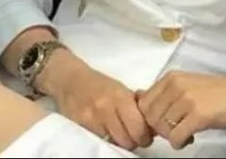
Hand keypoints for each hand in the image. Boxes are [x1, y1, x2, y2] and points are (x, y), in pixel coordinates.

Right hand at [38, 54, 153, 150]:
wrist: (69, 81)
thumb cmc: (99, 85)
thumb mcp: (121, 89)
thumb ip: (138, 105)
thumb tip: (155, 123)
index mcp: (119, 97)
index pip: (139, 128)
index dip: (145, 135)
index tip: (145, 134)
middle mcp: (105, 108)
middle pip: (128, 140)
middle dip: (134, 141)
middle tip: (133, 135)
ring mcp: (91, 120)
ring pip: (115, 144)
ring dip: (120, 142)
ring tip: (119, 133)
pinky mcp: (81, 127)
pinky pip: (101, 142)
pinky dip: (107, 140)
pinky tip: (107, 132)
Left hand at [137, 71, 225, 149]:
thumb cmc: (221, 93)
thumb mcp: (188, 85)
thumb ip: (166, 93)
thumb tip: (141, 101)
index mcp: (171, 77)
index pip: (143, 103)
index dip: (150, 118)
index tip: (162, 123)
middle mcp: (176, 85)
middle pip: (149, 117)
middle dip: (160, 129)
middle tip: (174, 131)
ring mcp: (187, 99)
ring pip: (161, 128)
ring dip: (171, 137)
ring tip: (186, 133)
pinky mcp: (199, 115)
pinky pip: (176, 137)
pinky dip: (180, 143)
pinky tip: (190, 138)